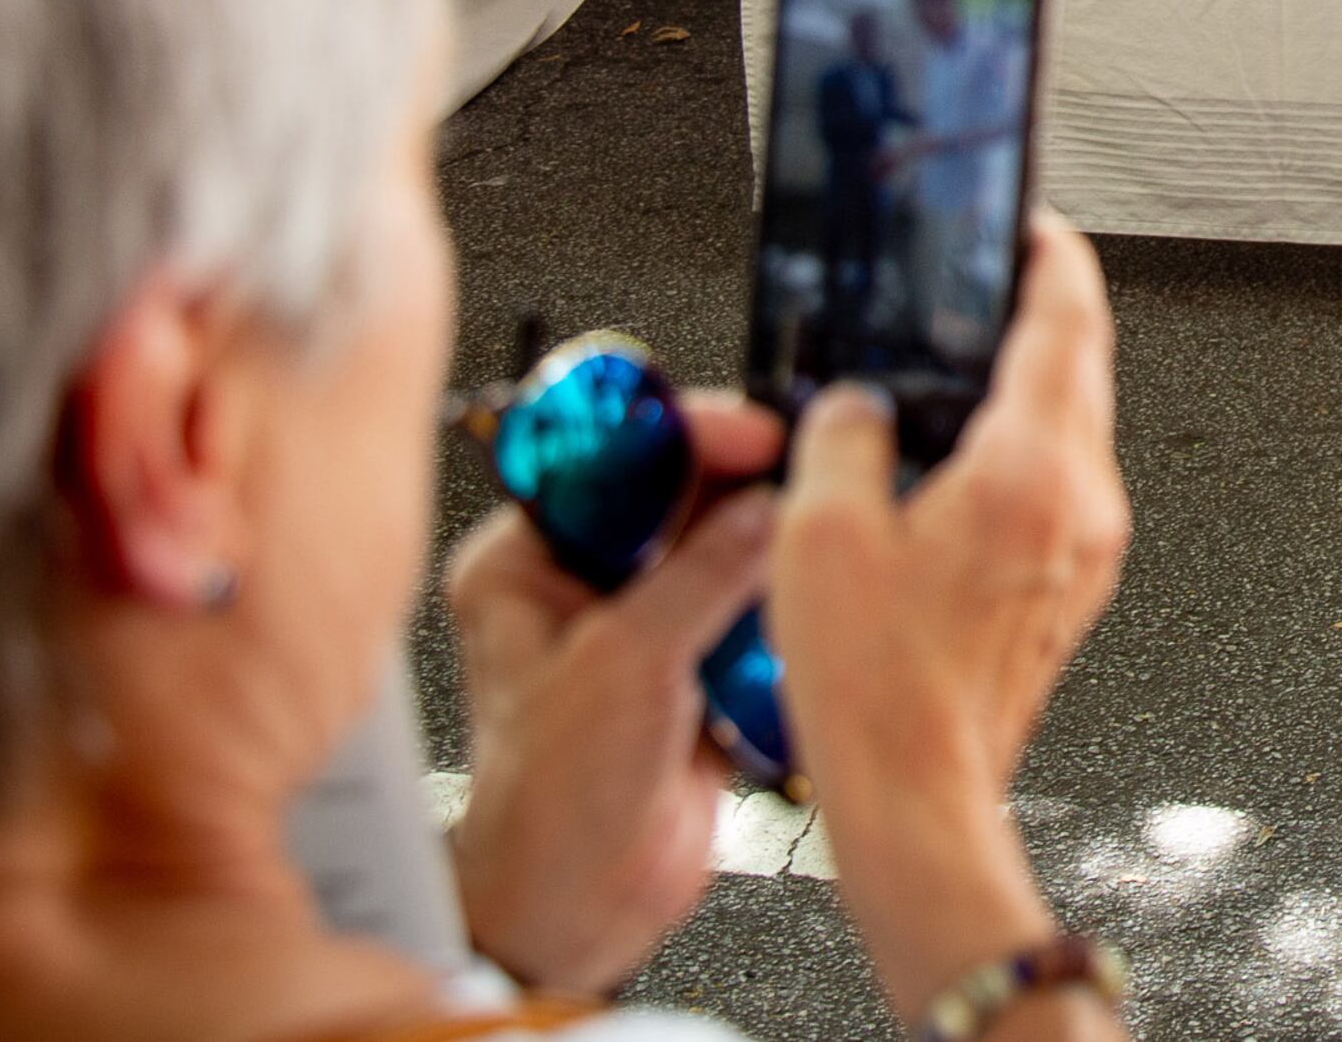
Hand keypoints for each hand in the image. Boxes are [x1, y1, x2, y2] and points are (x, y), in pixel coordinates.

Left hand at [446, 388, 789, 995]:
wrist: (577, 908)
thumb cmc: (546, 806)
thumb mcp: (624, 664)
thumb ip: (702, 574)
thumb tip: (769, 508)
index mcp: (526, 561)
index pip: (609, 456)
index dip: (680, 434)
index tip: (746, 432)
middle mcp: (582, 581)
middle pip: (676, 494)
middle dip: (739, 487)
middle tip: (800, 476)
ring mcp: (642, 621)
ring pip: (722, 547)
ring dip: (768, 546)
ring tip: (815, 537)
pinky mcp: (695, 664)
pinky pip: (751, 606)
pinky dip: (784, 603)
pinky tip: (811, 600)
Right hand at [770, 213, 1132, 1022]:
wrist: (919, 803)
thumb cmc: (879, 692)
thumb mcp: (820, 530)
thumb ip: (844, 434)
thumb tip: (859, 403)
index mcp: (1033, 469)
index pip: (1067, 316)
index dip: (1047, 254)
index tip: (1025, 224)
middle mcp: (1081, 504)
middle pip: (1080, 366)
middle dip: (1036, 312)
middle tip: (984, 282)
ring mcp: (1086, 552)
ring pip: (1071, 427)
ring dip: (1025, 385)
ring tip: (955, 370)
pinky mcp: (1070, 591)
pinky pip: (1057, 485)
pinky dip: (1018, 449)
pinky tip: (955, 463)